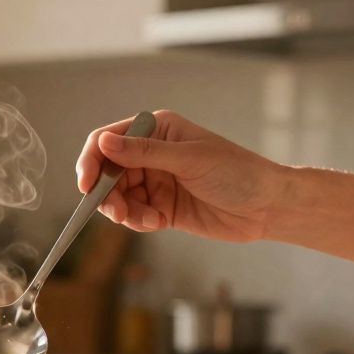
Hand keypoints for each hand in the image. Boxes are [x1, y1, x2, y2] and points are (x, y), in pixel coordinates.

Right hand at [75, 110, 285, 240]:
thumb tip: (103, 143)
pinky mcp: (161, 207)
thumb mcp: (189, 159)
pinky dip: (139, 221)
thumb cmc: (237, 172)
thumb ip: (144, 153)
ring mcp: (156, 181)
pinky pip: (134, 215)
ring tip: (147, 219)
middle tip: (116, 212)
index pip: (108, 140)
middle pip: (108, 173)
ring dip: (124, 211)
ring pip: (118, 198)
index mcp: (157, 130)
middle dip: (107, 193)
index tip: (86, 184)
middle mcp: (152, 154)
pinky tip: (159, 222)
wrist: (266, 207)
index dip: (92, 160)